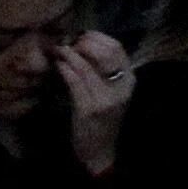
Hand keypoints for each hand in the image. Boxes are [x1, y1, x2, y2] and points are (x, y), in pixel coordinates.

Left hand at [56, 27, 136, 170]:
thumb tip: (81, 41)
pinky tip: (58, 66)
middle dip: (83, 44)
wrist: (99, 151)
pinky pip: (74, 81)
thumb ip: (102, 69)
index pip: (116, 47)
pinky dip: (64, 70)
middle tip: (67, 44)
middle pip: (104, 52)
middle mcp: (121, 88)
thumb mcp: (109, 91)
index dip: (96, 37)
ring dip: (69, 55)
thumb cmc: (102, 119)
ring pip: (86, 66)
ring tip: (58, 51)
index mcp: (129, 80)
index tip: (80, 36)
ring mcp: (106, 100)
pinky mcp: (89, 110)